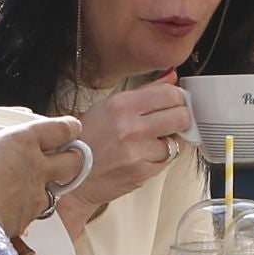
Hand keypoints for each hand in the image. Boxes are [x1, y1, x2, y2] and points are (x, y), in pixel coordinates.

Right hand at [0, 113, 89, 237]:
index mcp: (23, 141)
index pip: (62, 129)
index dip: (69, 128)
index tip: (69, 129)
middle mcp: (37, 166)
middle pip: (75, 161)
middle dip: (74, 158)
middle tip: (62, 157)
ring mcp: (37, 193)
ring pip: (61, 188)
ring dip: (55, 185)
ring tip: (40, 184)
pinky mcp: (30, 216)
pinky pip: (40, 210)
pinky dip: (33, 208)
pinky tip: (19, 207)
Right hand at [66, 81, 191, 222]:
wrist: (72, 176)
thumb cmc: (87, 140)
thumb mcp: (109, 106)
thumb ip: (145, 91)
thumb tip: (172, 78)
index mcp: (121, 105)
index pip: (170, 94)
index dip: (178, 98)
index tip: (176, 103)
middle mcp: (130, 127)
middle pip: (181, 116)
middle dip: (181, 118)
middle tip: (173, 122)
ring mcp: (137, 151)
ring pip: (176, 142)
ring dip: (168, 142)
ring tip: (150, 142)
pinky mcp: (142, 172)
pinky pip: (166, 161)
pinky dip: (159, 158)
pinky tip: (142, 156)